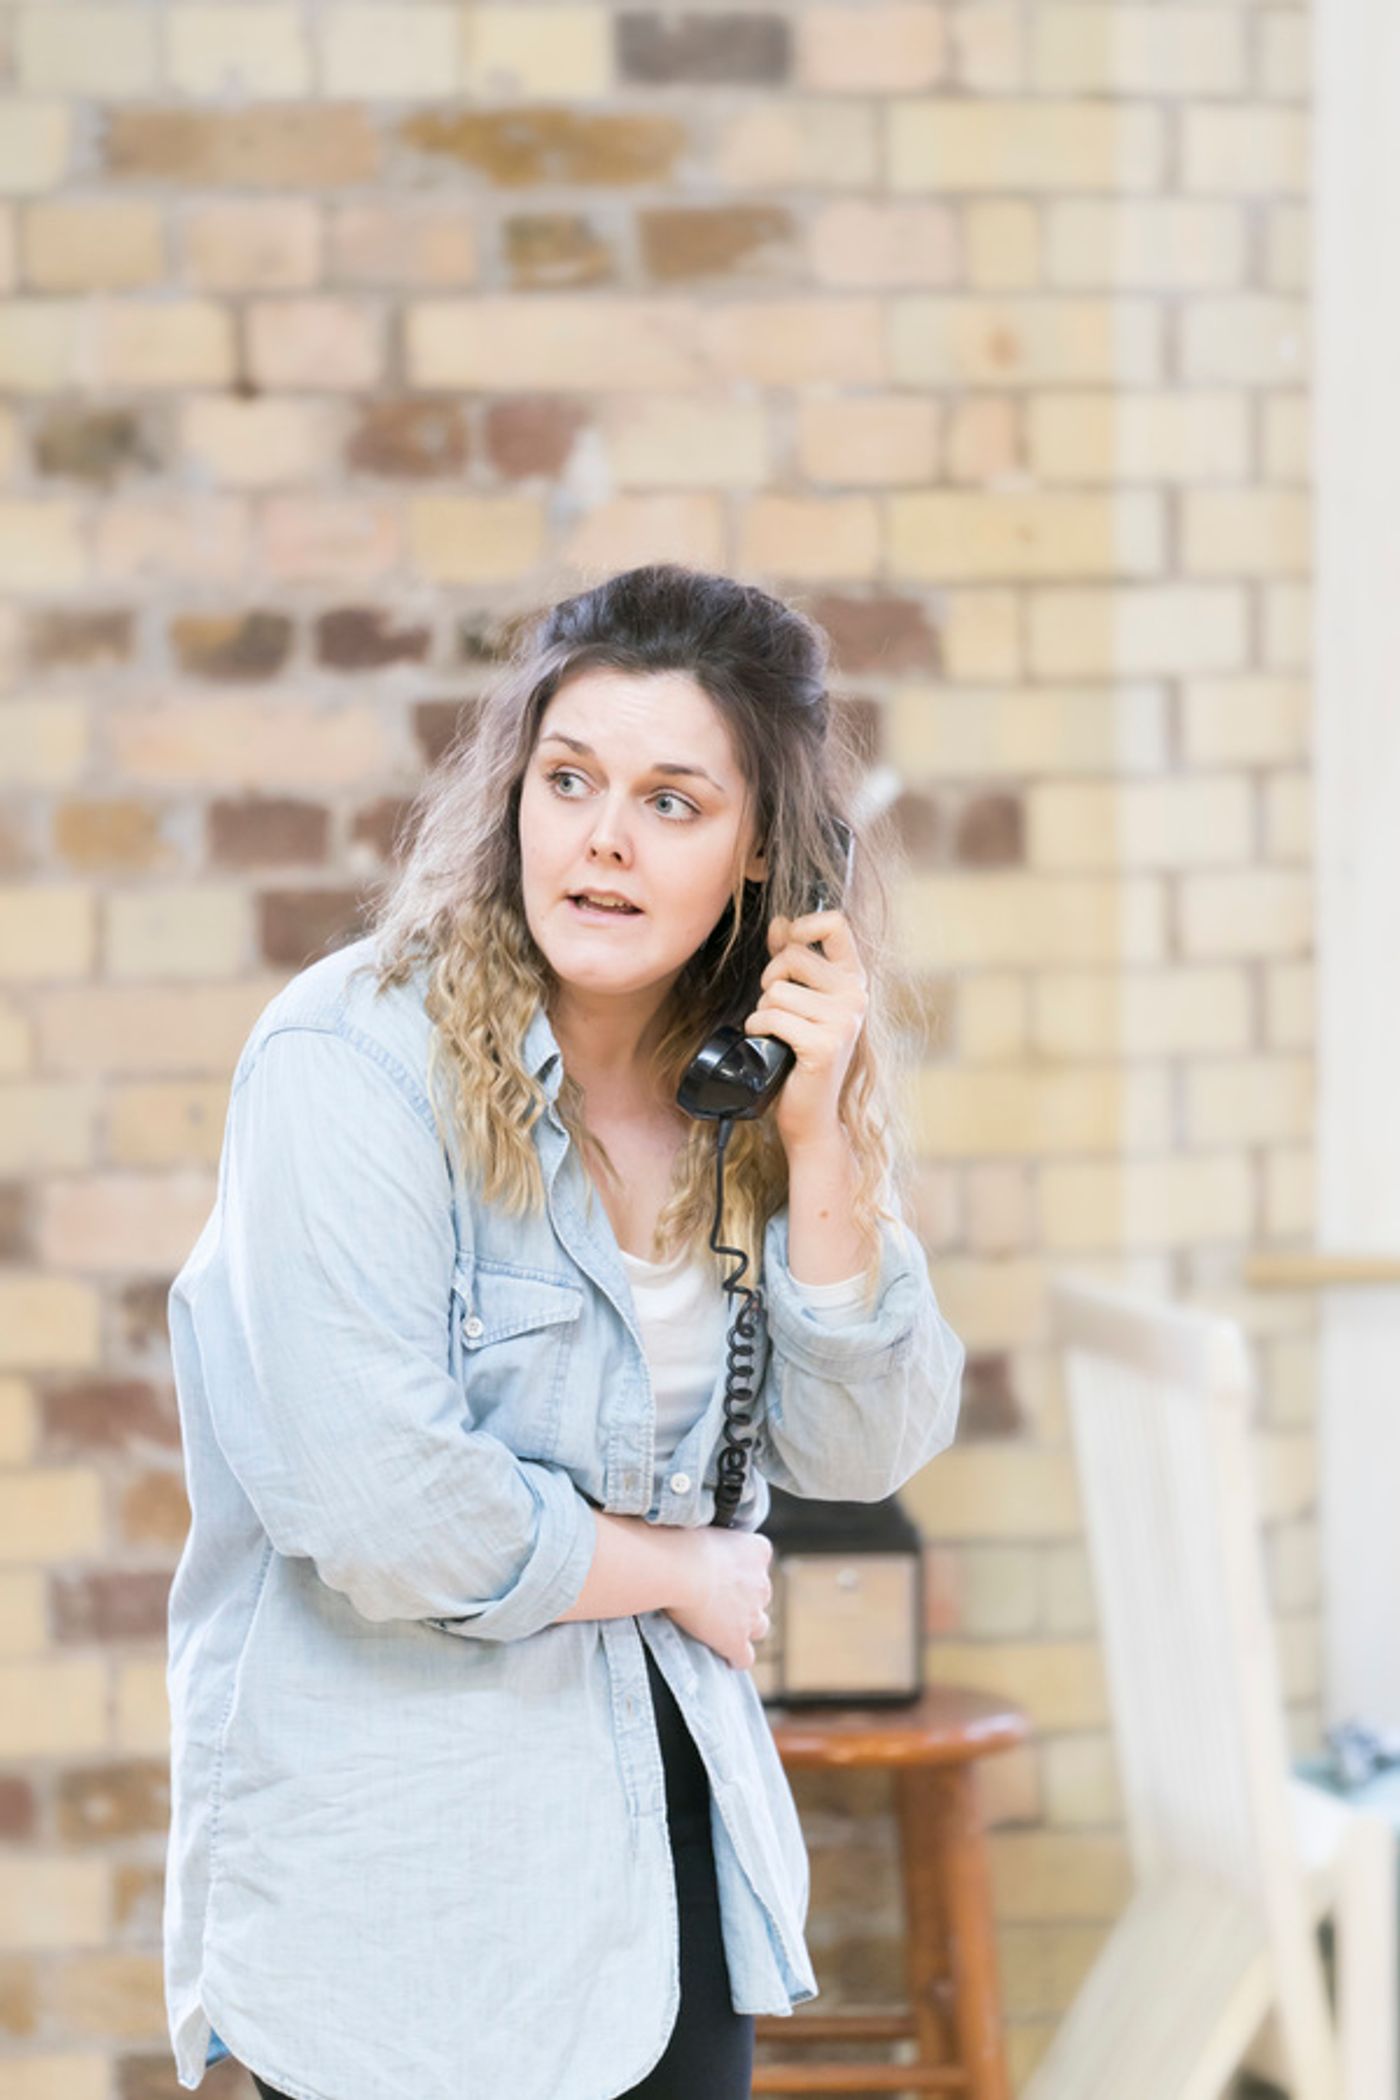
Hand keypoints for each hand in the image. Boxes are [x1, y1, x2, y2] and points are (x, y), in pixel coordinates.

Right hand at [663, 1527, 773, 1671]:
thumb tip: (704, 1549)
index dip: (741, 1565)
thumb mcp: (707, 1531)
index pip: (759, 1558)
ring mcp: (751, 1614)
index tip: (722, 1568)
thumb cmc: (683, 1543)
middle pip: (760, 1595)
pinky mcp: (736, 1640)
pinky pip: (744, 1657)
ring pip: (759, 1627)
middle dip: (744, 1598)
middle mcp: (762, 1583)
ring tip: (724, 1628)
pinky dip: (737, 1657)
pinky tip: (727, 1658)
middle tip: (716, 1597)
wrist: (678, 1570)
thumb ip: (717, 1544)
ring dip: (746, 1627)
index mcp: (758, 1551)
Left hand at [744, 908, 868, 1155]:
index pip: (835, 923)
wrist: (812, 1115)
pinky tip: (768, 1044)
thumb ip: (794, 960)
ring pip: (775, 990)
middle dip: (770, 979)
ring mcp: (843, 1021)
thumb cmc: (801, 1056)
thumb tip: (780, 923)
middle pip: (792, 956)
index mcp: (854, 980)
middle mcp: (855, 997)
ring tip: (777, 1034)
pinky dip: (757, 1029)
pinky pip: (771, 1017)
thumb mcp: (803, 1002)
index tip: (786, 945)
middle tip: (777, 1009)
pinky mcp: (823, 1045)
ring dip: (762, 1012)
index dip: (802, 927)